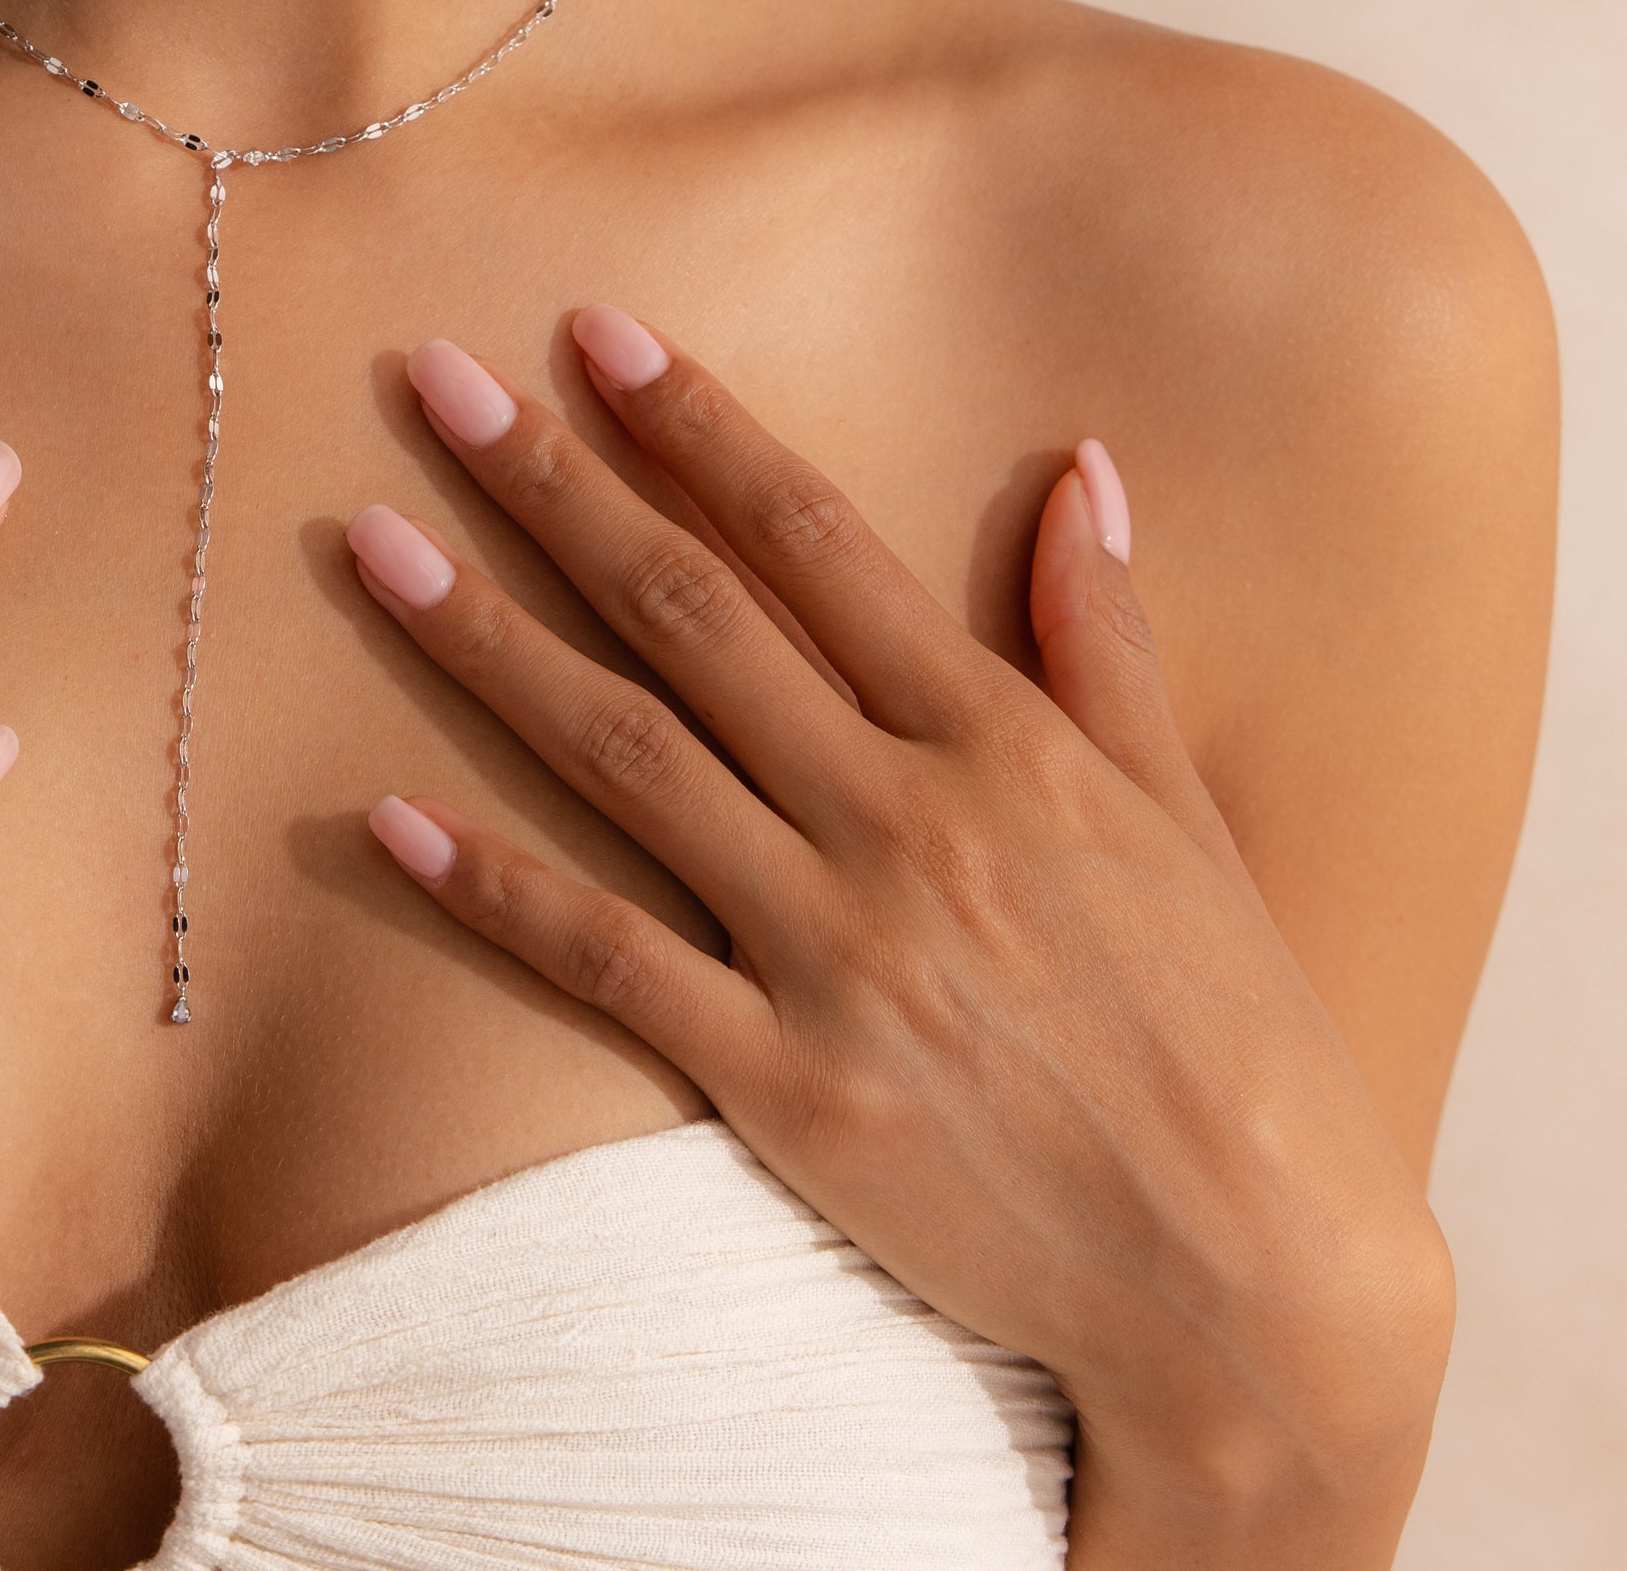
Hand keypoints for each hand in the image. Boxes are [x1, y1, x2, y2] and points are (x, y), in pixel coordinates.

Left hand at [346, 312, 1450, 1552]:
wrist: (1258, 1293)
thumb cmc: (1239, 1042)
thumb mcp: (1187, 819)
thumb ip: (1112, 639)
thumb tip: (1085, 465)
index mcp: (1001, 742)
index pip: (814, 540)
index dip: (698, 426)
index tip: (595, 333)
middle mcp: (902, 820)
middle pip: (688, 614)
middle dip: (552, 486)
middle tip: (432, 383)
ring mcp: (833, 951)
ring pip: (621, 755)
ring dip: (482, 642)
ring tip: (368, 545)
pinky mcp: (782, 1083)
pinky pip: (606, 962)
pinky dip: (491, 890)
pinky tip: (386, 818)